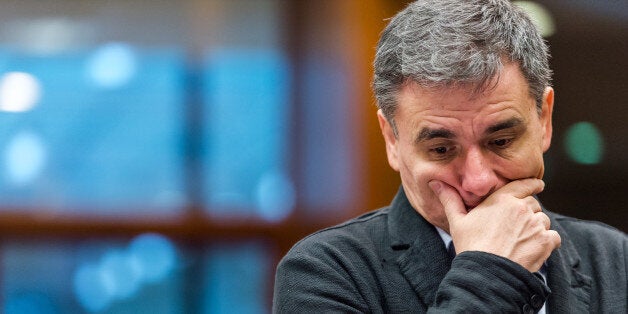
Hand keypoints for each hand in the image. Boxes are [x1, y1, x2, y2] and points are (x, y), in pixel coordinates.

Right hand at [429, 178, 560, 271]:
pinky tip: (534, 248)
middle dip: (528, 212)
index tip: (538, 185)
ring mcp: (536, 225)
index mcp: (503, 199)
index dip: (533, 184)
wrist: (487, 272)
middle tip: (518, 225)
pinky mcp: (545, 241)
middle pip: (533, 204)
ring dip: (537, 227)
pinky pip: (553, 236)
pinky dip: (547, 241)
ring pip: (543, 220)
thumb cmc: (471, 246)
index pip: (525, 184)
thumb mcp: (457, 221)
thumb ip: (450, 199)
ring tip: (523, 239)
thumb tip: (436, 183)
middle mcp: (522, 208)